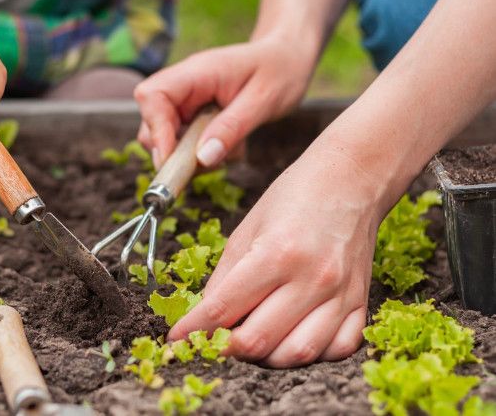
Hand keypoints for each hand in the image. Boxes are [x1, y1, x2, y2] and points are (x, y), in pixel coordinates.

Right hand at [134, 35, 315, 168]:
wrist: (288, 57)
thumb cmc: (279, 70)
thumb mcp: (263, 100)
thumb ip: (232, 128)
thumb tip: (202, 159)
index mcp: (196, 72)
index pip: (152, 96)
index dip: (156, 131)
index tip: (172, 159)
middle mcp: (184, 86)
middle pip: (151, 122)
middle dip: (172, 151)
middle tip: (206, 165)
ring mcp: (187, 102)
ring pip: (165, 138)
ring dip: (190, 157)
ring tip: (228, 152)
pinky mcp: (194, 116)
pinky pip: (184, 143)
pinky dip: (203, 155)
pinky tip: (230, 147)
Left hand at [168, 145, 382, 366]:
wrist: (351, 179)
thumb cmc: (294, 197)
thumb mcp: (247, 228)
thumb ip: (224, 276)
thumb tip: (204, 316)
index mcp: (275, 254)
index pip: (223, 309)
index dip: (193, 331)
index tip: (176, 340)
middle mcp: (311, 279)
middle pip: (258, 341)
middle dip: (225, 349)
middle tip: (212, 342)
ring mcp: (341, 294)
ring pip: (298, 354)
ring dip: (266, 358)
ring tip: (250, 343)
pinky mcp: (361, 302)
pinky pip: (339, 349)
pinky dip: (310, 354)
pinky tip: (292, 339)